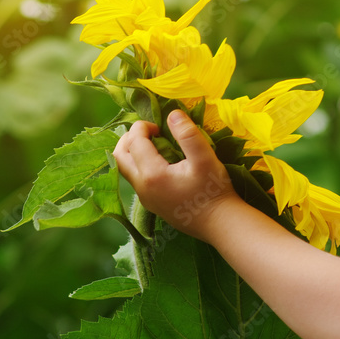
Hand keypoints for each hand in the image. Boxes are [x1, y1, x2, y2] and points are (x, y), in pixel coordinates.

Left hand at [113, 110, 237, 241]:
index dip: (143, 127)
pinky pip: (137, 180)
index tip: (160, 124)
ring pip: (126, 170)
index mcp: (152, 174)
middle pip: (119, 157)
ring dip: (134, 152)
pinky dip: (141, 165)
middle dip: (130, 138)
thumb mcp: (205, 158)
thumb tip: (172, 114)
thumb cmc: (214, 190)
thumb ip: (188, 134)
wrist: (220, 223)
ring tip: (155, 144)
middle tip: (151, 131)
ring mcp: (146, 199)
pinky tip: (162, 163)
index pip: (134, 142)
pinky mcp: (153, 205)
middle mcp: (143, 188)